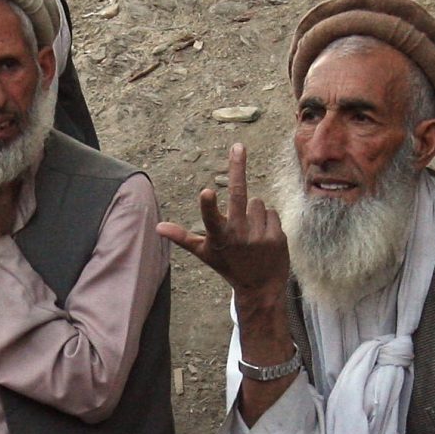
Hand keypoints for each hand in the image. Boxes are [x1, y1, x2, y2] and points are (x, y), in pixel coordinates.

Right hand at [160, 145, 289, 304]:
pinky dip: (267, 219)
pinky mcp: (277, 236)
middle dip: (237, 168)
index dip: (208, 206)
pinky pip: (271, 211)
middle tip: (238, 146)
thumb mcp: (205, 253)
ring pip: (257, 202)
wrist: (261, 287)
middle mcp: (238, 236)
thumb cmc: (228, 265)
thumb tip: (158, 227)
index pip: (211, 219)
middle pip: (239, 195)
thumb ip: (183, 237)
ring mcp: (259, 236)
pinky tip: (263, 236)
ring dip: (253, 212)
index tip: (206, 192)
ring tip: (251, 232)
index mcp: (219, 239)